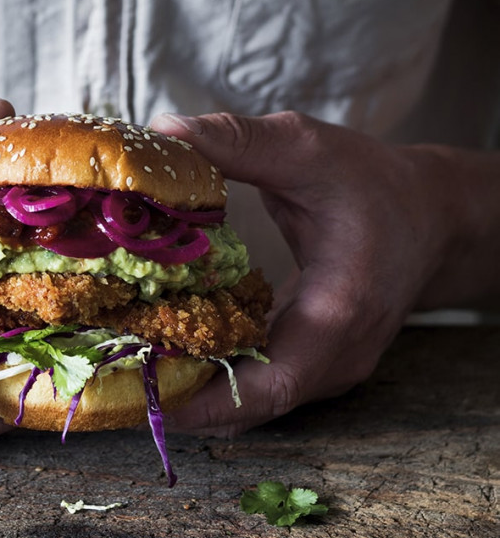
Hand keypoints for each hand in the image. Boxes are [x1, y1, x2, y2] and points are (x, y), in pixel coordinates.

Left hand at [149, 109, 476, 436]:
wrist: (430, 215)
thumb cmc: (373, 182)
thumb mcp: (307, 148)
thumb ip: (236, 141)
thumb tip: (161, 132)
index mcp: (340, 312)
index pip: (269, 385)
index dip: (201, 400)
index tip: (138, 393)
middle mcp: (337, 358)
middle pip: (250, 405)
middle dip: (178, 396)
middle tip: (107, 376)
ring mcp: (329, 368)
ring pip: (252, 401)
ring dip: (190, 388)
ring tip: (120, 368)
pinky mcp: (315, 363)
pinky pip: (258, 382)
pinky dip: (211, 374)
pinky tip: (163, 351)